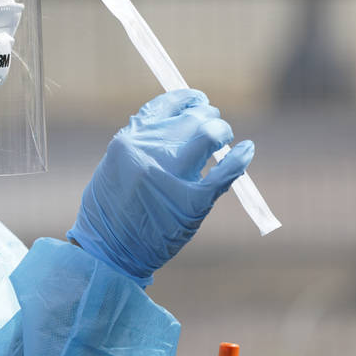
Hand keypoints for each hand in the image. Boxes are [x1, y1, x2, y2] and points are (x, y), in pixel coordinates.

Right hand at [67, 89, 253, 286]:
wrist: (108, 256)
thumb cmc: (109, 212)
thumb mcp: (114, 166)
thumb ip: (142, 142)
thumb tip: (177, 120)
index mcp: (128, 142)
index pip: (166, 105)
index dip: (187, 99)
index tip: (198, 100)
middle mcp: (149, 154)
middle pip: (192, 118)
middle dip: (207, 117)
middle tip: (213, 125)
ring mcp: (171, 178)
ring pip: (209, 135)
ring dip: (221, 131)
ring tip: (222, 136)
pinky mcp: (192, 203)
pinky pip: (224, 172)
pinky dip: (239, 158)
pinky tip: (247, 150)